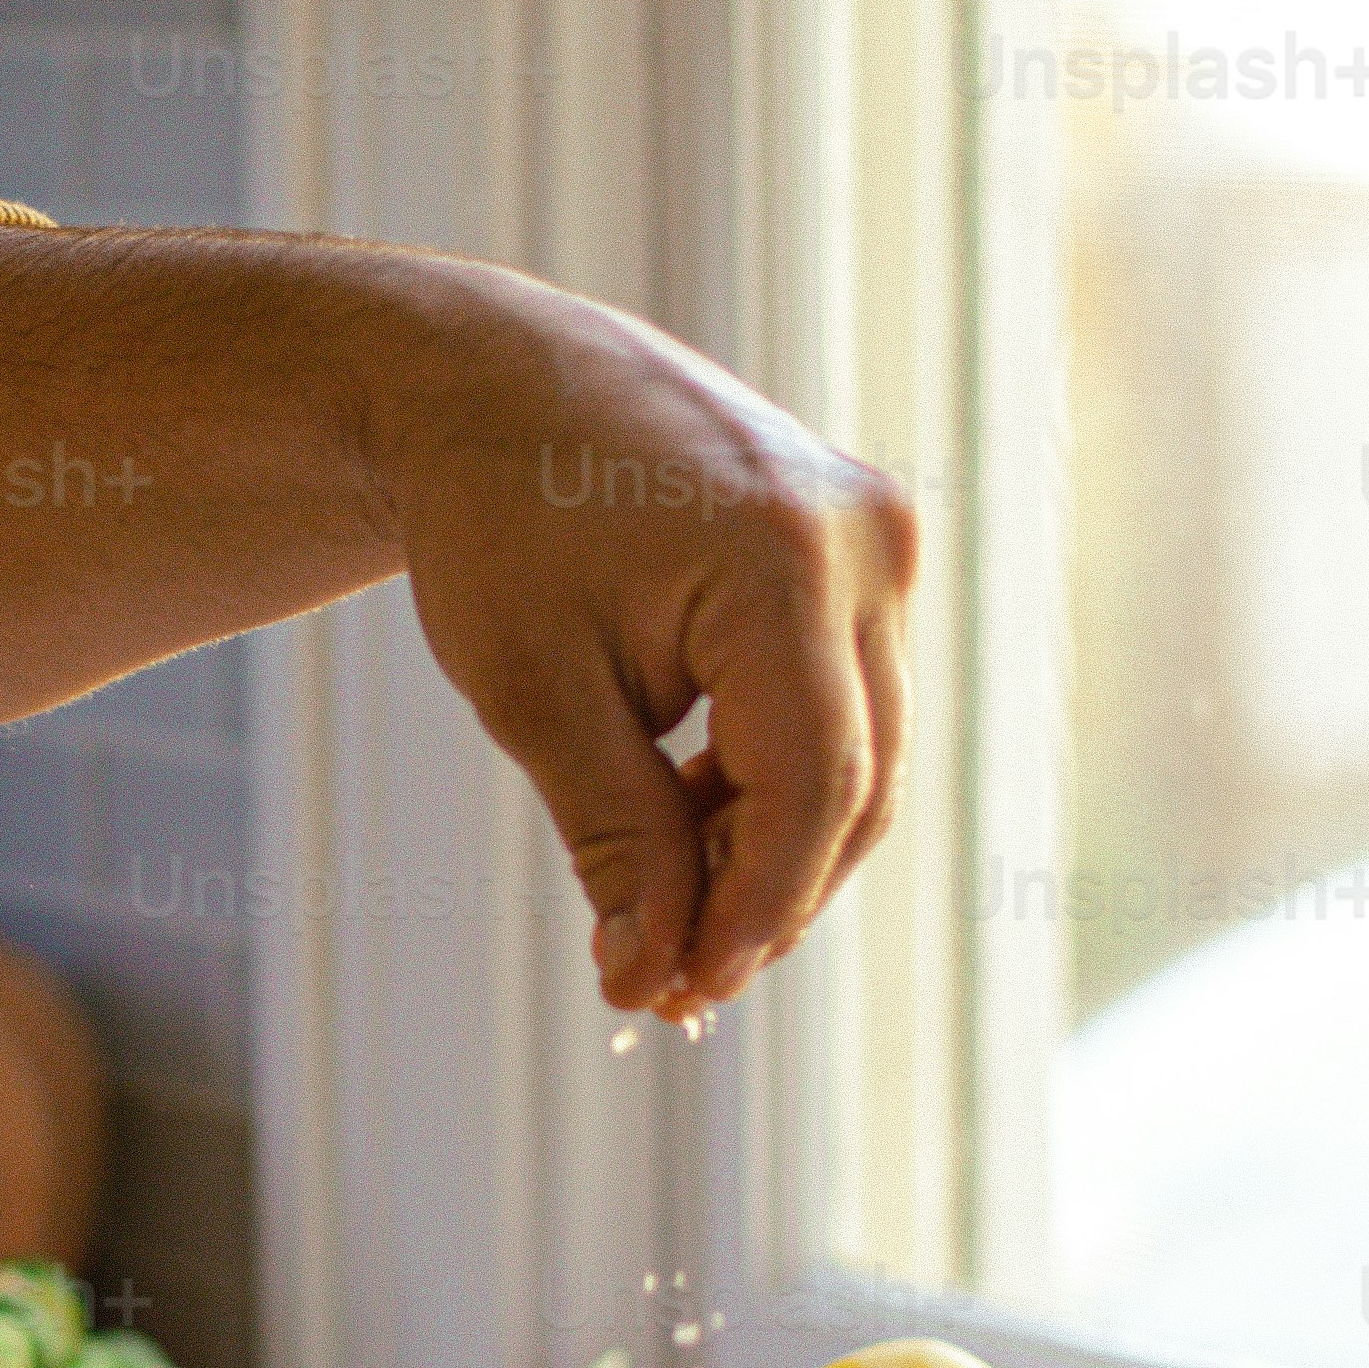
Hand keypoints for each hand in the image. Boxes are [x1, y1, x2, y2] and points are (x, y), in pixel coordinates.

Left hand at [367, 271, 916, 1017]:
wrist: (491, 378)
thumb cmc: (493, 519)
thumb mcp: (534, 691)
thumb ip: (615, 835)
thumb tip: (655, 974)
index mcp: (787, 563)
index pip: (816, 787)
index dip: (758, 907)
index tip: (682, 989)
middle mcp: (865, 540)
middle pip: (856, 780)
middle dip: (766, 894)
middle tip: (667, 981)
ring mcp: (877, 533)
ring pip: (860, 750)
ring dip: (769, 843)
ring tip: (660, 908)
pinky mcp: (861, 543)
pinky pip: (843, 697)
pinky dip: (772, 774)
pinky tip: (684, 821)